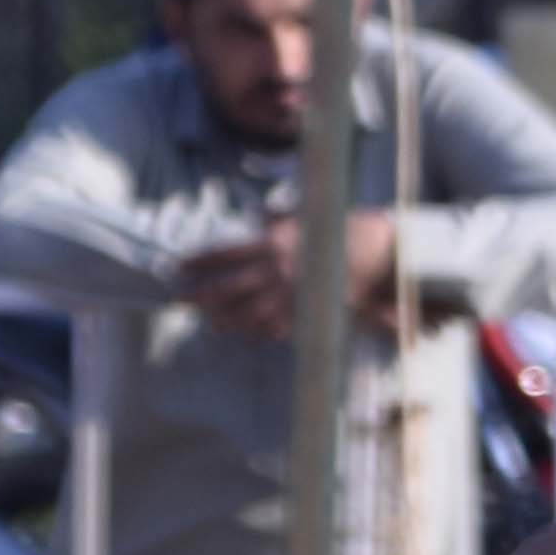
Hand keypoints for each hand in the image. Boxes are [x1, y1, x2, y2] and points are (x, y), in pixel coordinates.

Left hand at [170, 212, 404, 341]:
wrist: (379, 249)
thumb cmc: (344, 228)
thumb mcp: (308, 217)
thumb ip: (282, 221)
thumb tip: (262, 217)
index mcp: (274, 241)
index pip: (227, 252)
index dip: (200, 260)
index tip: (177, 267)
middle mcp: (278, 267)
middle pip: (230, 286)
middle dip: (202, 295)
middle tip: (179, 301)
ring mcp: (292, 292)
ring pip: (250, 311)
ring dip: (227, 319)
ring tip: (210, 326)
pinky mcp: (309, 309)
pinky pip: (279, 325)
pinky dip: (262, 332)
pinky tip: (248, 337)